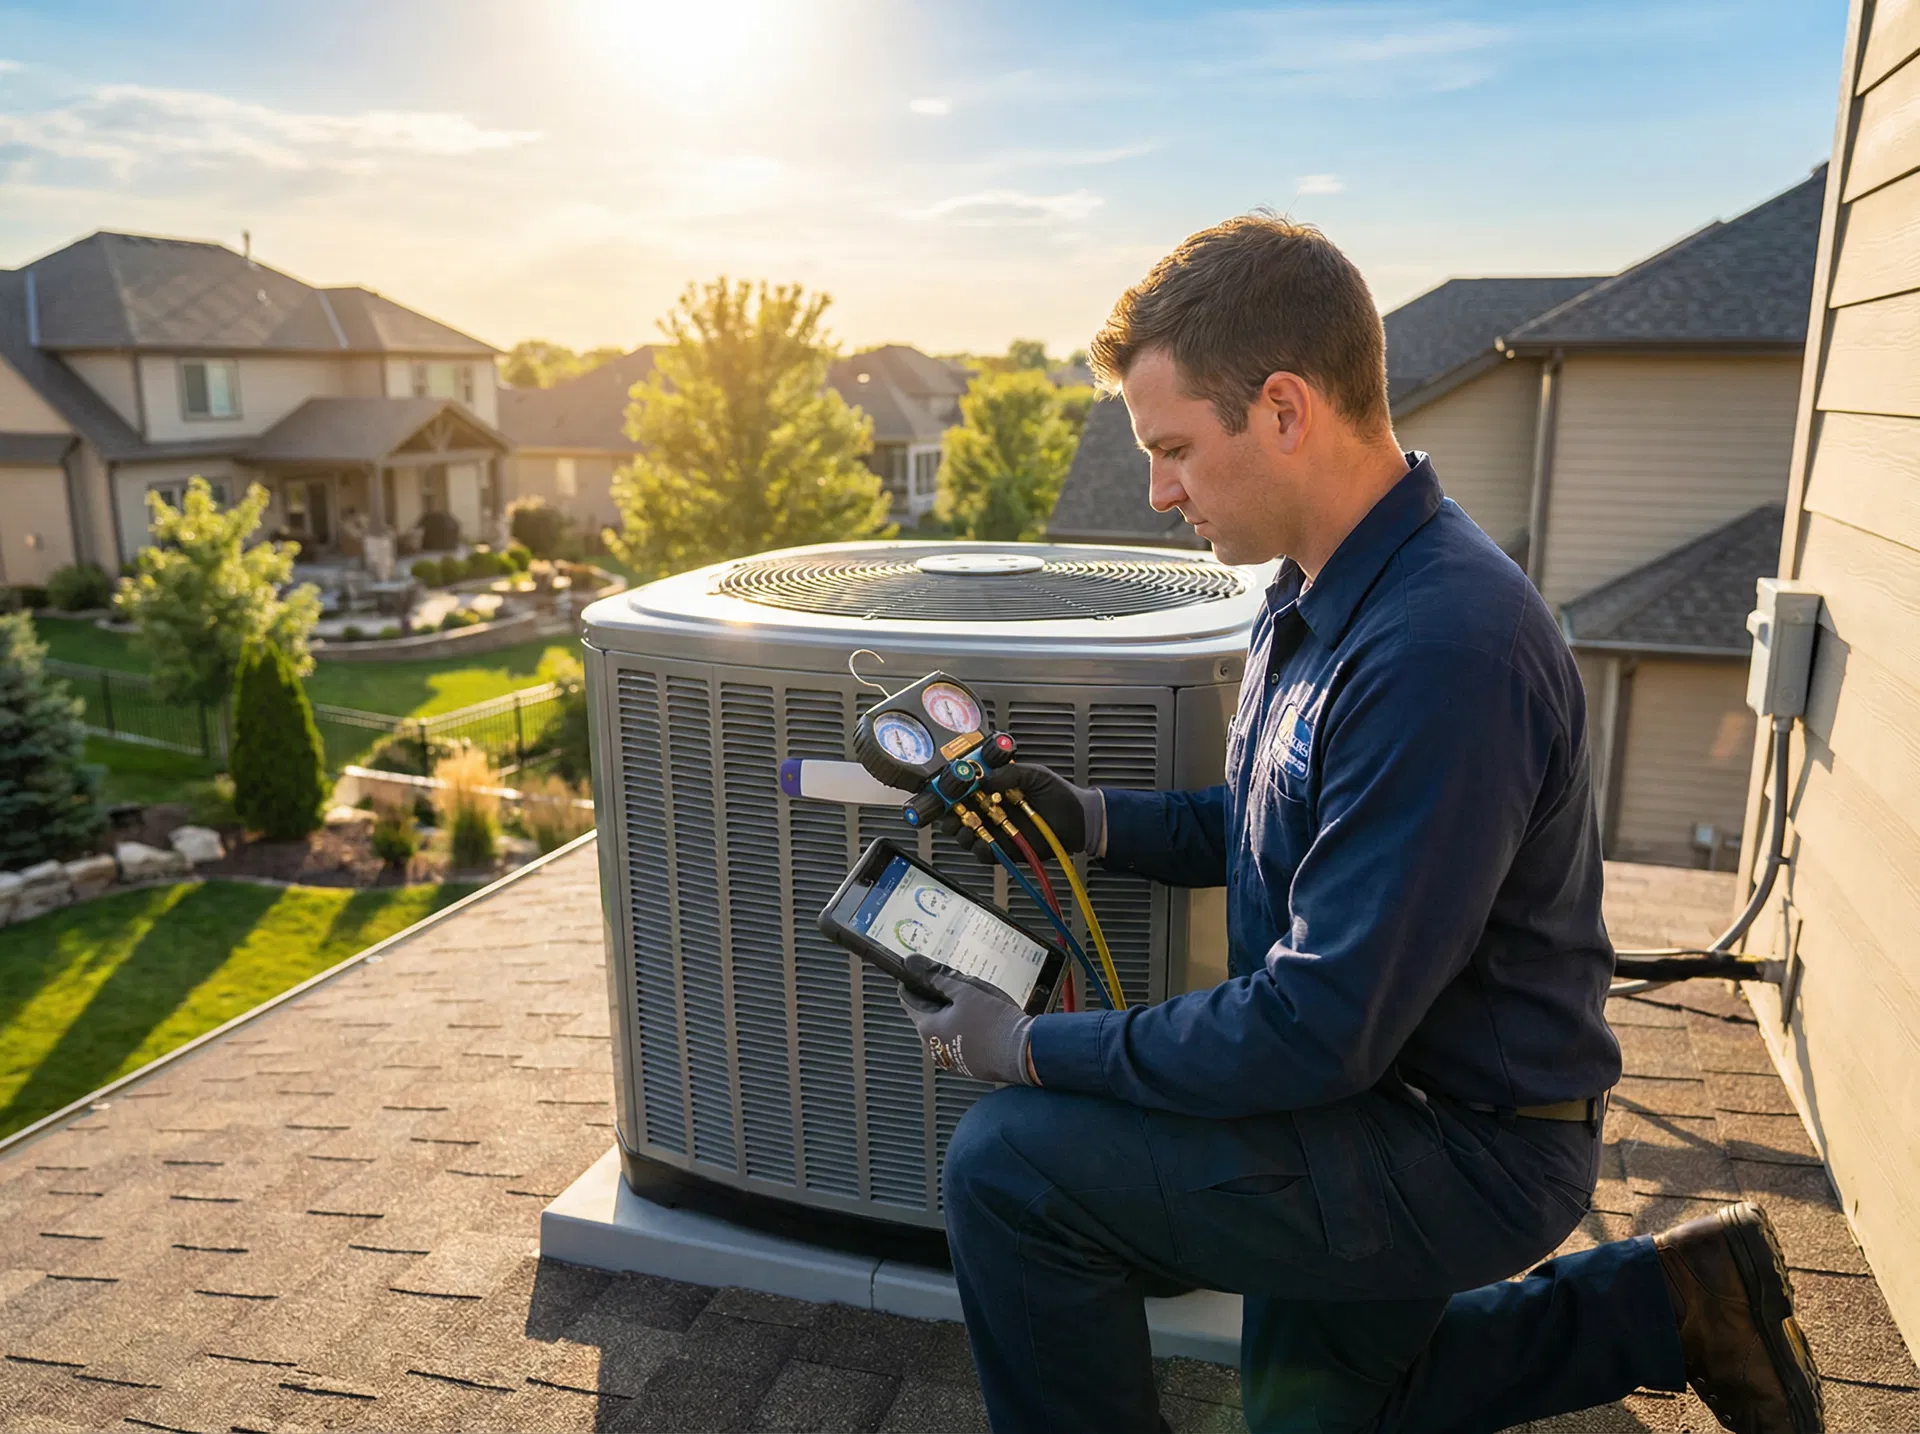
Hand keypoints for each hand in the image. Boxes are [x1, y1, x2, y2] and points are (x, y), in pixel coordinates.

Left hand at [896, 956, 1035, 1084]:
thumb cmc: (995, 1022)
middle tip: (960, 988)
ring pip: (944, 1029)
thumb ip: (937, 977)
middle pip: (927, 1015)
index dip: (913, 982)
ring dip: (953, 1015)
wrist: (1022, 1052)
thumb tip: (914, 964)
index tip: (921, 974)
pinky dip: (964, 1031)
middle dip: (939, 999)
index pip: (907, 999)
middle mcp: (933, 1047)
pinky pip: (958, 1042)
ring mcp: (950, 1059)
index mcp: (927, 1028)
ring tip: (977, 1006)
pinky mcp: (966, 1065)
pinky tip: (983, 1023)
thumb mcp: (965, 990)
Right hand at [936, 762, 1100, 864]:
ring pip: (965, 835)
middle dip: (948, 815)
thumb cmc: (1059, 794)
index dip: (949, 790)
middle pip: (955, 814)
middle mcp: (989, 809)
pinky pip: (984, 853)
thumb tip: (985, 779)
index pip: (962, 789)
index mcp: (993, 788)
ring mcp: (995, 830)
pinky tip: (984, 843)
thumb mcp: (1035, 774)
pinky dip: (980, 849)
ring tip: (967, 828)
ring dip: (961, 832)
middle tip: (952, 813)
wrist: (1079, 821)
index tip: (946, 789)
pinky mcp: (1004, 850)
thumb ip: (1010, 773)